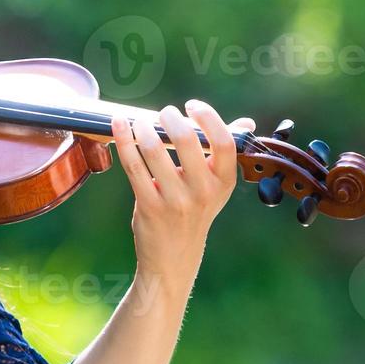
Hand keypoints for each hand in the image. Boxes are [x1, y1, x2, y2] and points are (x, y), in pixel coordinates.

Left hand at [109, 101, 254, 279]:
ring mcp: (175, 201)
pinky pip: (134, 166)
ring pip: (155, 151)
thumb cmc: (194, 212)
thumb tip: (245, 123)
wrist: (173, 257)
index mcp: (224, 182)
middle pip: (187, 141)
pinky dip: (124, 141)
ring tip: (140, 122)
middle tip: (163, 113)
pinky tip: (119, 125)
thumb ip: (223, 153)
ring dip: (144, 128)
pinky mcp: (149, 206)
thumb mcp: (215, 187)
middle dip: (171, 119)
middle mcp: (203, 192)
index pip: (224, 142)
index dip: (208, 118)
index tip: (192, 106)